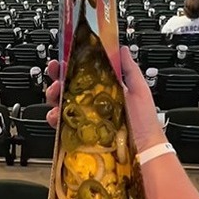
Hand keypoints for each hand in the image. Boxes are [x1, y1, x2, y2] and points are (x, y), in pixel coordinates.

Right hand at [44, 47, 166, 152]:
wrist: (143, 150)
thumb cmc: (144, 122)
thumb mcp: (139, 90)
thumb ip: (129, 69)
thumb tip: (120, 48)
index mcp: (105, 90)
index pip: (84, 73)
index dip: (72, 64)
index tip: (65, 56)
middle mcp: (92, 103)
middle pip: (68, 86)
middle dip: (57, 77)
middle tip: (55, 71)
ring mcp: (84, 119)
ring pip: (61, 103)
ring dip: (53, 95)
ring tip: (55, 92)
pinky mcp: (78, 135)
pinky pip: (61, 125)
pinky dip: (54, 118)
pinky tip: (56, 114)